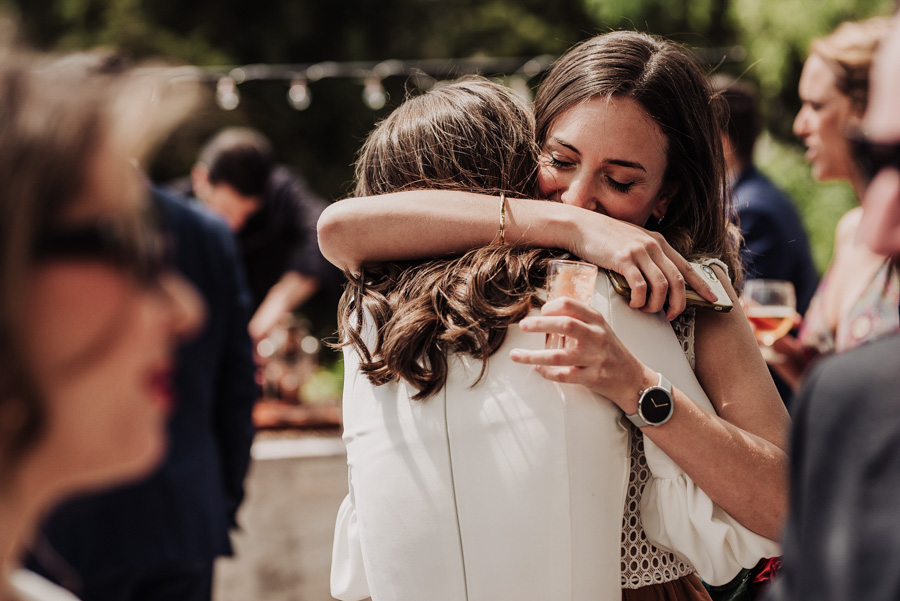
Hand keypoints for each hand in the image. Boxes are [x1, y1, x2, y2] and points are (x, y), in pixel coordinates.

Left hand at [509, 296, 654, 411]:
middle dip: (540, 325)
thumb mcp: (599, 328)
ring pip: (559, 356)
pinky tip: (537, 369)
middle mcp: (596, 336)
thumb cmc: (610, 351)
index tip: (540, 312)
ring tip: (515, 355)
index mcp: (596, 320)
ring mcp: (594, 358)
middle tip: (523, 325)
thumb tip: (545, 314)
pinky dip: (547, 373)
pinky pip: (563, 375)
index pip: (571, 305)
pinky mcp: (592, 377)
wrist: (632, 379)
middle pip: (565, 325)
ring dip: (533, 356)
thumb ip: (578, 320)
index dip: (551, 307)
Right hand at [570, 215, 717, 319]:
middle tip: (671, 316)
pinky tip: (633, 304)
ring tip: (647, 310)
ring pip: (662, 286)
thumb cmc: (604, 237)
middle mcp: (654, 246)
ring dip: (656, 305)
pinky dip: (640, 300)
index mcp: (659, 242)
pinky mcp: (624, 259)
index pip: (687, 267)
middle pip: (678, 281)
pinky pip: (640, 287)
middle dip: (678, 303)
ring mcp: (640, 252)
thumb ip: (648, 256)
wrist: (581, 226)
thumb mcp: (633, 242)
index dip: (702, 286)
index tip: (712, 300)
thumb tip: (656, 278)